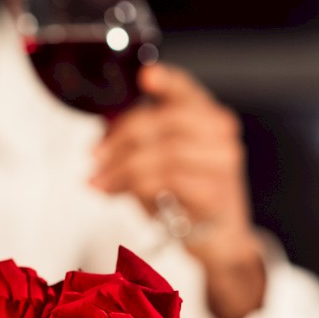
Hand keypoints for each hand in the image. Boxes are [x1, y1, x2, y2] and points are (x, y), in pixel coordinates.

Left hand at [91, 63, 265, 317]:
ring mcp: (223, 163)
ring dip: (121, 169)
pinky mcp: (215, 194)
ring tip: (100, 182)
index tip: (145, 77)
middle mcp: (220, 134)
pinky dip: (136, 187)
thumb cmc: (188, 197)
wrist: (219, 240)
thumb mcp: (160, 163)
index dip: (167, 81)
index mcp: (207, 117)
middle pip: (162, 121)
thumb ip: (136, 145)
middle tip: (95, 157)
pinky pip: (167, 181)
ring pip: (161, 154)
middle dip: (120, 139)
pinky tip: (120, 194)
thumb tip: (99, 145)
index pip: (186, 90)